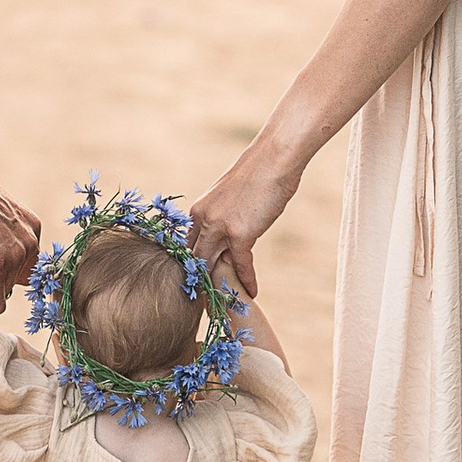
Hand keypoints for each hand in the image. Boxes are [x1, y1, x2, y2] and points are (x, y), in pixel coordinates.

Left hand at [186, 137, 305, 298]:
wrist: (274, 157)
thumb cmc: (257, 174)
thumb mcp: (230, 197)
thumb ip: (222, 218)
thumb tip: (226, 235)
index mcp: (198, 211)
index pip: (187, 247)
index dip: (192, 268)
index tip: (197, 285)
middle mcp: (203, 219)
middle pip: (195, 260)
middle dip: (199, 282)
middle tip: (206, 302)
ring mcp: (219, 226)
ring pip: (212, 265)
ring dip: (219, 286)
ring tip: (226, 303)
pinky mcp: (240, 233)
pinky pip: (240, 265)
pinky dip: (247, 280)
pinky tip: (253, 291)